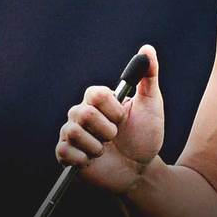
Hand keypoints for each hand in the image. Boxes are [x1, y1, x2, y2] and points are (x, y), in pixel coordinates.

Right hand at [55, 44, 164, 193]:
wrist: (141, 168)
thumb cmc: (146, 134)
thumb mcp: (151, 104)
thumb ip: (149, 76)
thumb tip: (147, 49)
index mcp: (98, 100)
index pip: (95, 94)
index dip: (112, 109)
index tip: (123, 117)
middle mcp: (81, 113)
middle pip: (83, 114)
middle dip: (107, 129)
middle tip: (115, 136)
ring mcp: (72, 134)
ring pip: (74, 133)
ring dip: (98, 145)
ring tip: (106, 149)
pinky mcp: (66, 155)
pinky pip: (65, 152)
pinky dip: (85, 159)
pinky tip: (94, 160)